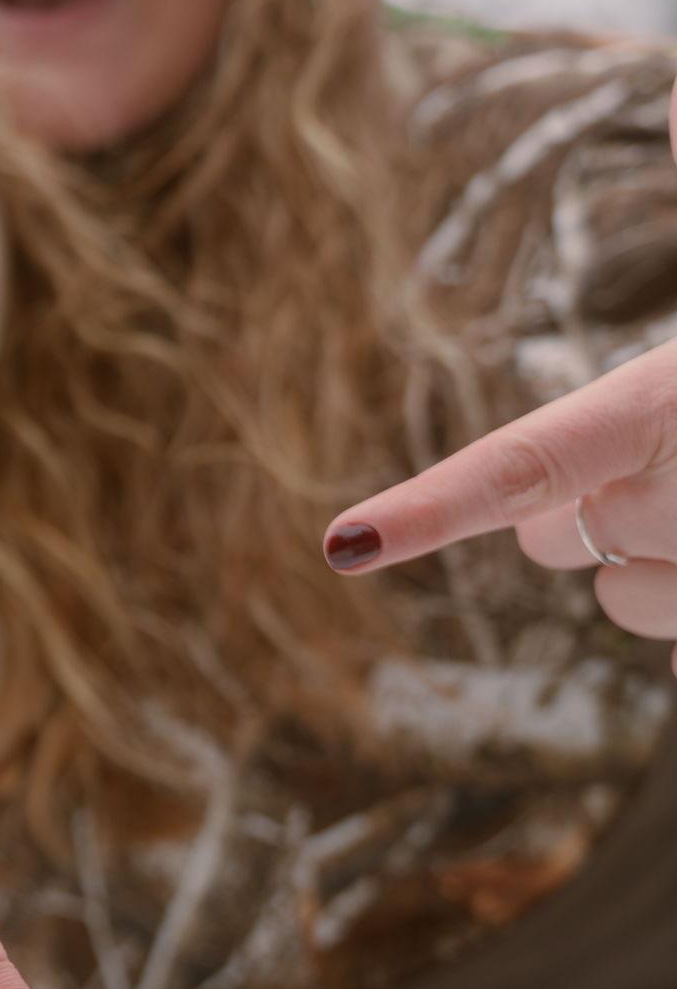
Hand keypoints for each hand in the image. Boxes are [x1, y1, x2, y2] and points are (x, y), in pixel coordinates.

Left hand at [324, 334, 676, 662]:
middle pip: (549, 541)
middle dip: (587, 513)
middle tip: (663, 464)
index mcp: (655, 406)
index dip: (429, 507)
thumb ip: (604, 437)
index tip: (344, 544)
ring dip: (657, 568)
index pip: (522, 465)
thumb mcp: (673, 386)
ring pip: (624, 602)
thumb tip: (535, 536)